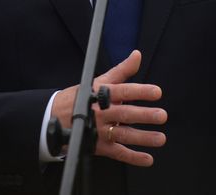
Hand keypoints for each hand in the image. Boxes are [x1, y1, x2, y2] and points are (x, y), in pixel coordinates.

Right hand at [51, 50, 166, 166]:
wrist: (54, 117)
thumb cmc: (81, 97)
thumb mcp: (98, 81)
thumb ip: (122, 70)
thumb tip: (137, 55)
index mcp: (101, 94)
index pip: (122, 91)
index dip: (140, 91)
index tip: (157, 92)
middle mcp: (100, 113)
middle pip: (124, 114)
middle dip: (144, 115)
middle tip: (161, 115)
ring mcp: (99, 131)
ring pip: (122, 135)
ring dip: (142, 138)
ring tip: (160, 138)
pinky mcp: (98, 146)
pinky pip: (117, 153)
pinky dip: (133, 158)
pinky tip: (148, 159)